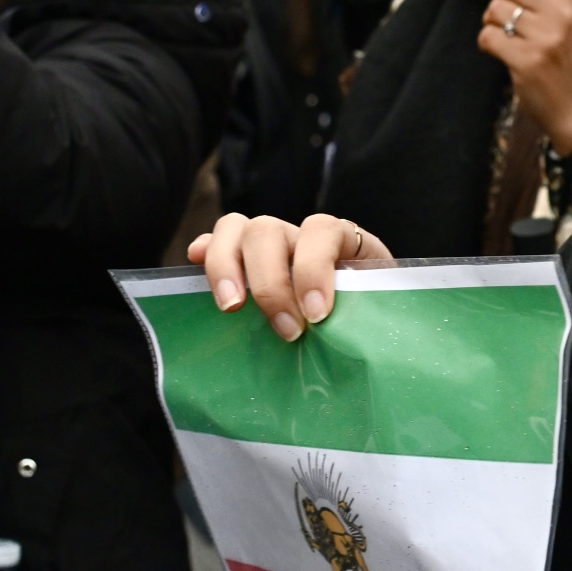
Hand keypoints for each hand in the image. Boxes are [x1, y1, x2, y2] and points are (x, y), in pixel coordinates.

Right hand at [187, 211, 395, 339]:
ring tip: (231, 308)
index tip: (317, 314)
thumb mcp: (378, 310)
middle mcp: (300, 236)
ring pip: (236, 229)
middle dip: (269, 283)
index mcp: (342, 240)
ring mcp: (270, 244)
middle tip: (285, 331)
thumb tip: (354, 341)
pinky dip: (205, 251)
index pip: (322, 229)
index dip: (314, 268)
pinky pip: (215, 242)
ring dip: (226, 267)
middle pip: (267, 231)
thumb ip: (368, 314)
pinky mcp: (244, 262)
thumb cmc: (371, 317)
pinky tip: (193, 263)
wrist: (367, 319)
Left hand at [476, 0, 571, 151]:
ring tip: (510, 37)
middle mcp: (562, 12)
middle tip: (509, 12)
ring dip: (492, 22)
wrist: (569, 103)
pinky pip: (487, 36)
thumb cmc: (559, 52)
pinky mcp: (526, 60)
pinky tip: (504, 54)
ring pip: (494, 9)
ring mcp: (546, 37)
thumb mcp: (562, 15)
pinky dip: (488, 43)